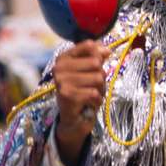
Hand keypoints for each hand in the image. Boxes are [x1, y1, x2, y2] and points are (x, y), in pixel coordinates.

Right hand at [54, 40, 109, 165]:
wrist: (74, 120)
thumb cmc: (83, 92)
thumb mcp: (90, 72)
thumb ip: (97, 58)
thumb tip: (106, 50)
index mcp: (63, 58)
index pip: (88, 46)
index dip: (100, 55)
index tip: (98, 66)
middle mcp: (59, 67)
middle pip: (96, 63)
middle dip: (100, 77)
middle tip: (91, 87)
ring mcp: (61, 81)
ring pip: (97, 78)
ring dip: (100, 90)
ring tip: (90, 96)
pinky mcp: (67, 96)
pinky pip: (94, 93)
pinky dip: (97, 101)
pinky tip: (88, 104)